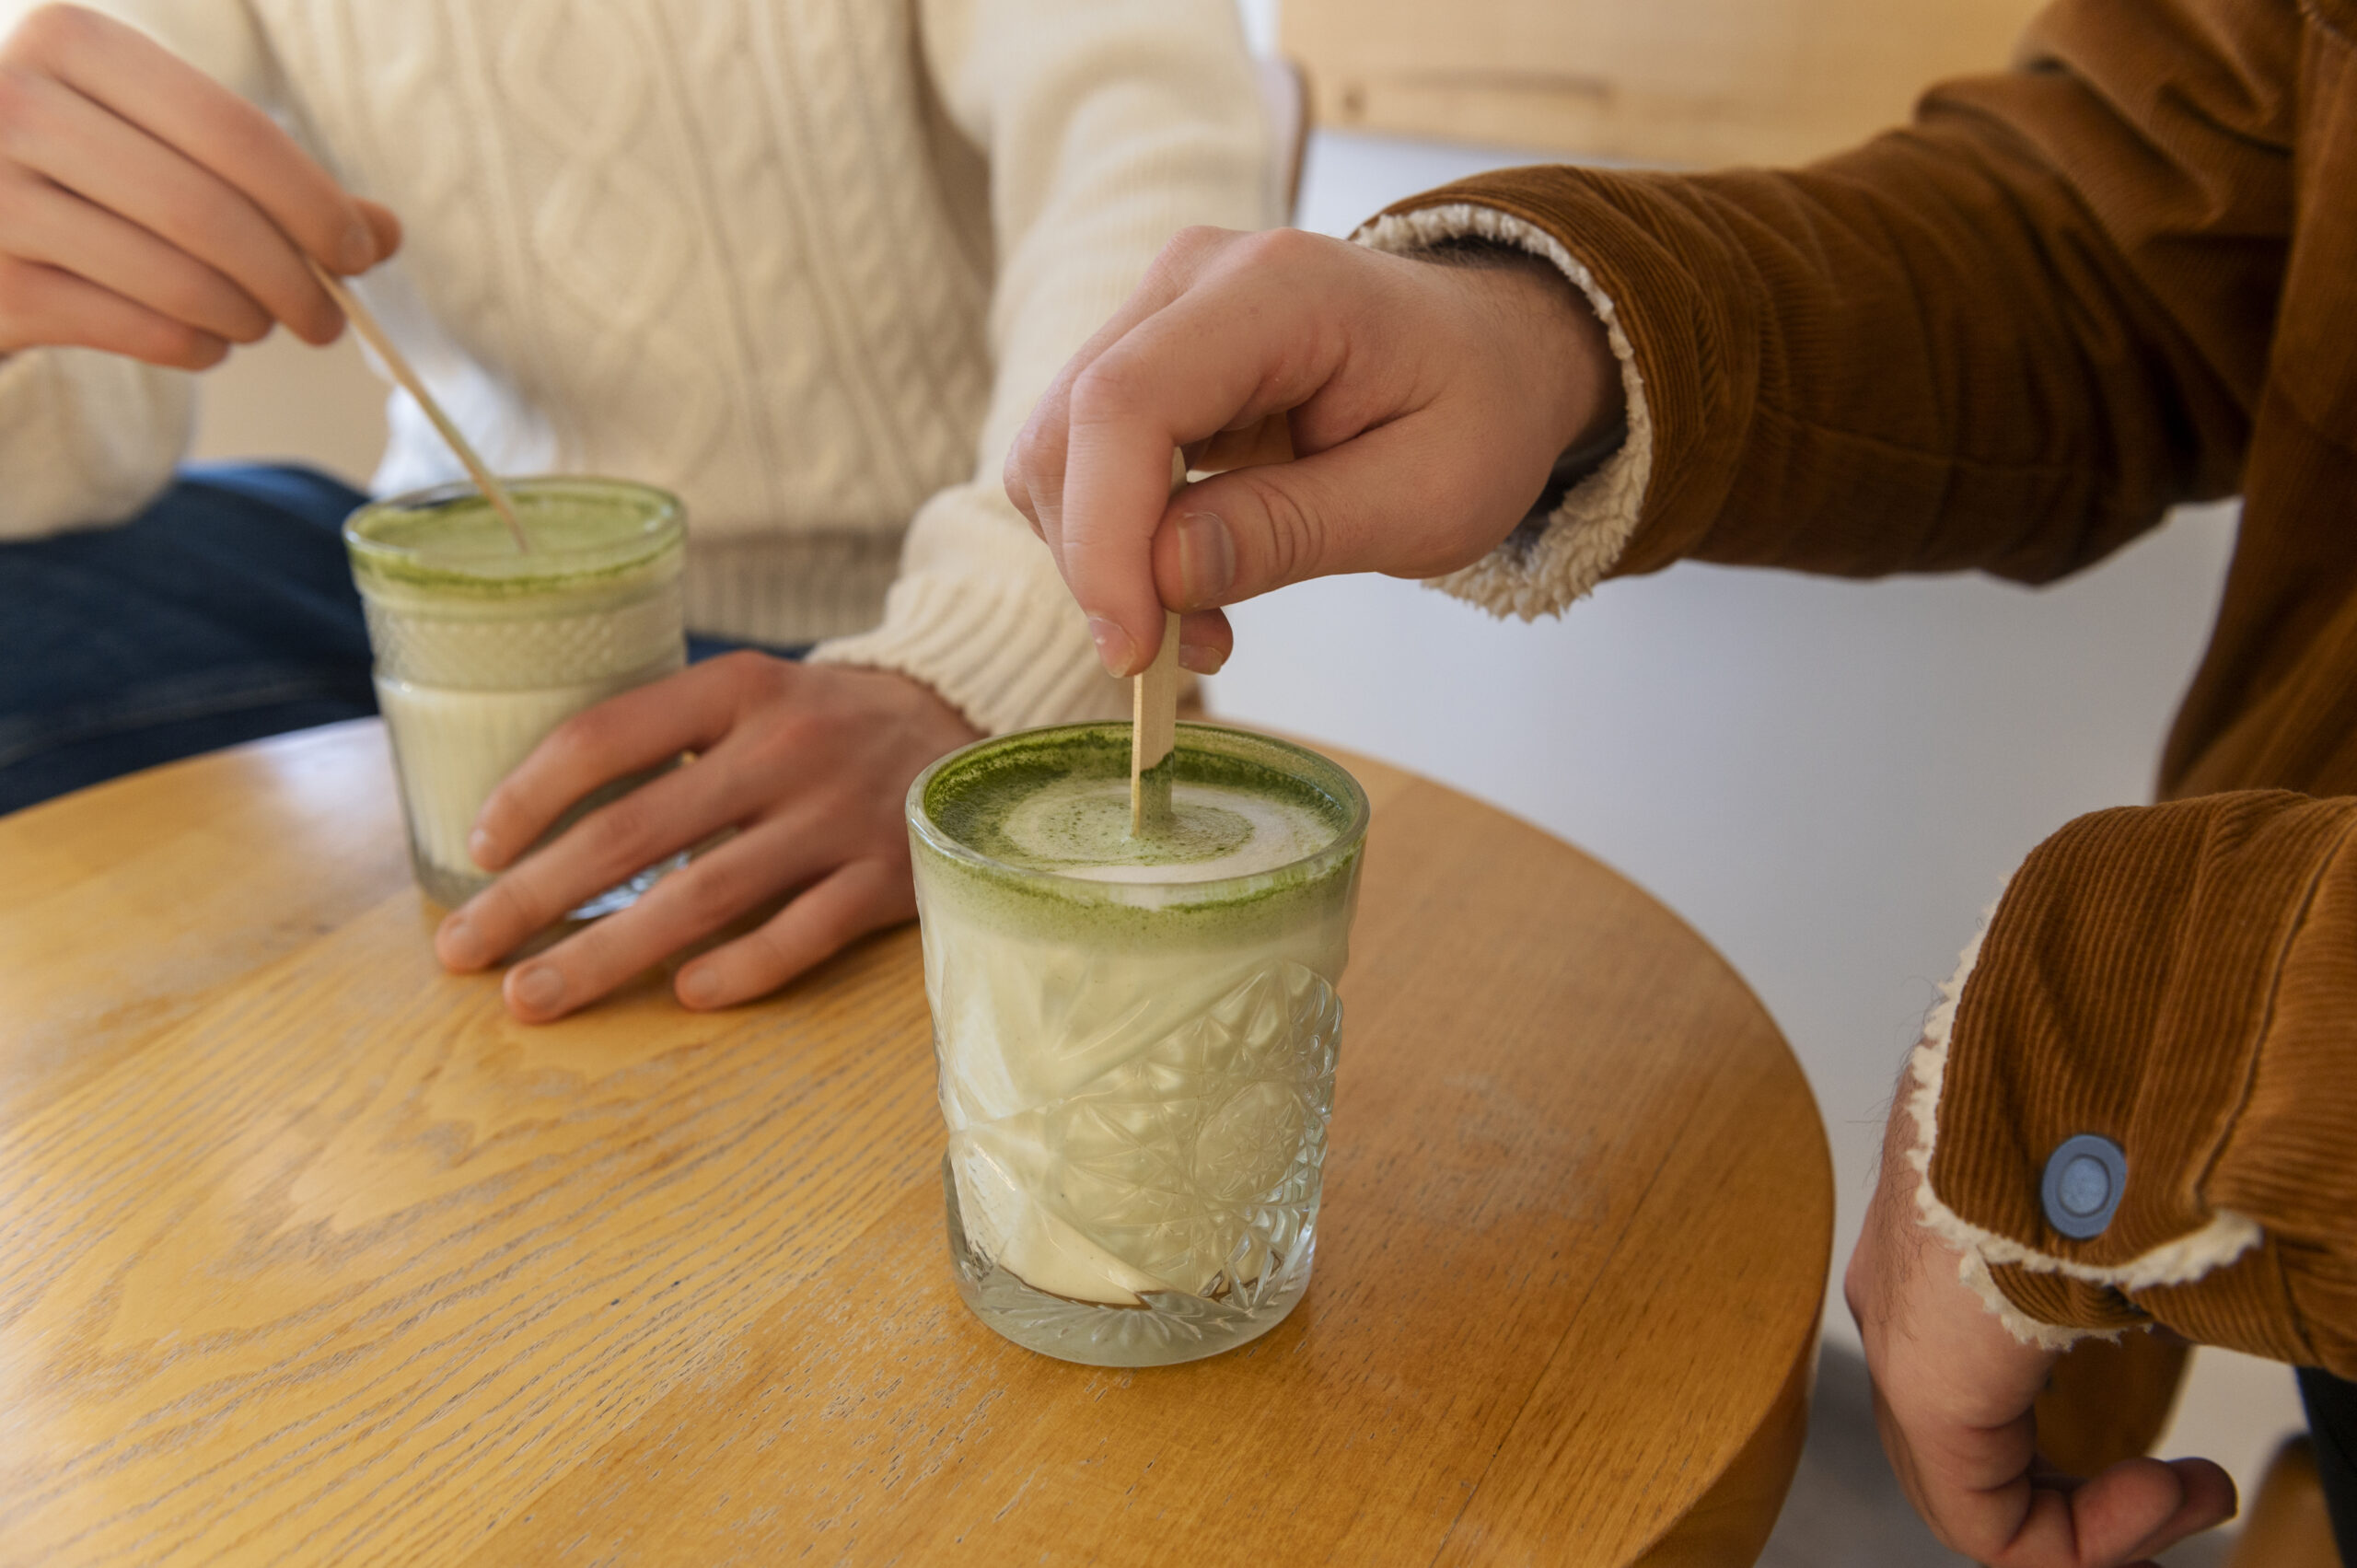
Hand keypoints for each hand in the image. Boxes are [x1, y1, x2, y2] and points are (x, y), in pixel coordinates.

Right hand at [0, 3, 399, 367]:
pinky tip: (206, 340)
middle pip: (208, 211)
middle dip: (294, 280)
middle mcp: (13, 104)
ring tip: (263, 324)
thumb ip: (277, 179)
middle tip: (328, 318)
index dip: (314, 204)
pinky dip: (198, 346)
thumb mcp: (169, 142)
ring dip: (249, 319)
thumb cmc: (88, 171)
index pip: (232, 130)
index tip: (359, 253)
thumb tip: (385, 232)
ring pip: (176, 279)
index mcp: (72, 42)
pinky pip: (139, 329)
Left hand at [434, 655, 982, 1020]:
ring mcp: (839, 817)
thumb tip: (534, 823)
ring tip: (533, 997)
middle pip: (634, 831)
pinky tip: (681, 997)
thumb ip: (667, 738)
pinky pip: (800, 936)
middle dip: (534, 897)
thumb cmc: (823, 726)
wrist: (966, 728)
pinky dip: (738, 970)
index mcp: (738, 689)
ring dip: (605, 953)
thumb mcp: (751, 698)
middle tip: (460, 951)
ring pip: (701, 897)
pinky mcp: (889, 878)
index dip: (529, 794)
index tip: (478, 849)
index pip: (607, 735)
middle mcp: (785, 748)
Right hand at [1004, 224, 1621, 677]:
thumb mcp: (1425, 498)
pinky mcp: (1141, 358)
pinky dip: (1115, 541)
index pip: (1127, 401)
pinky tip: (1189, 579)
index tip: (1131, 649)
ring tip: (1206, 625)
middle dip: (1102, 565)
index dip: (1105, 534)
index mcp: (1277, 289)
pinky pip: (1080, 461)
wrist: (1492, 353)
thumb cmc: (1478, 412)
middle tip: (1192, 655)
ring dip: (1105, 562)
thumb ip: (1291, 531)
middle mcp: (1191, 278)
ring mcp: (1155, 311)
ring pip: (1055, 454)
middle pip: (1068, 431)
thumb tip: (1161, 577)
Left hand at [1845, 1088, 2236, 1564]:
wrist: (2065, 1076)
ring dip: (2097, 1518)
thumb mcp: (2116, 1199)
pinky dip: (2080, 1537)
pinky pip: (1981, 1519)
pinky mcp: (1922, 1381)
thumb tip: (2202, 1285)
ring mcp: (1901, 1340)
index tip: (2189, 1453)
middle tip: (2189, 1490)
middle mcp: (1901, 1298)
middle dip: (2086, 1489)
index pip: (1968, 1387)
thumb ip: (2126, 1260)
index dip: (2076, 1451)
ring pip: (1977, 1488)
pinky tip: (2167, 1496)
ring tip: (2188, 1497)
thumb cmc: (2101, 1107)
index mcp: (1934, 1254)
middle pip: (1971, 1443)